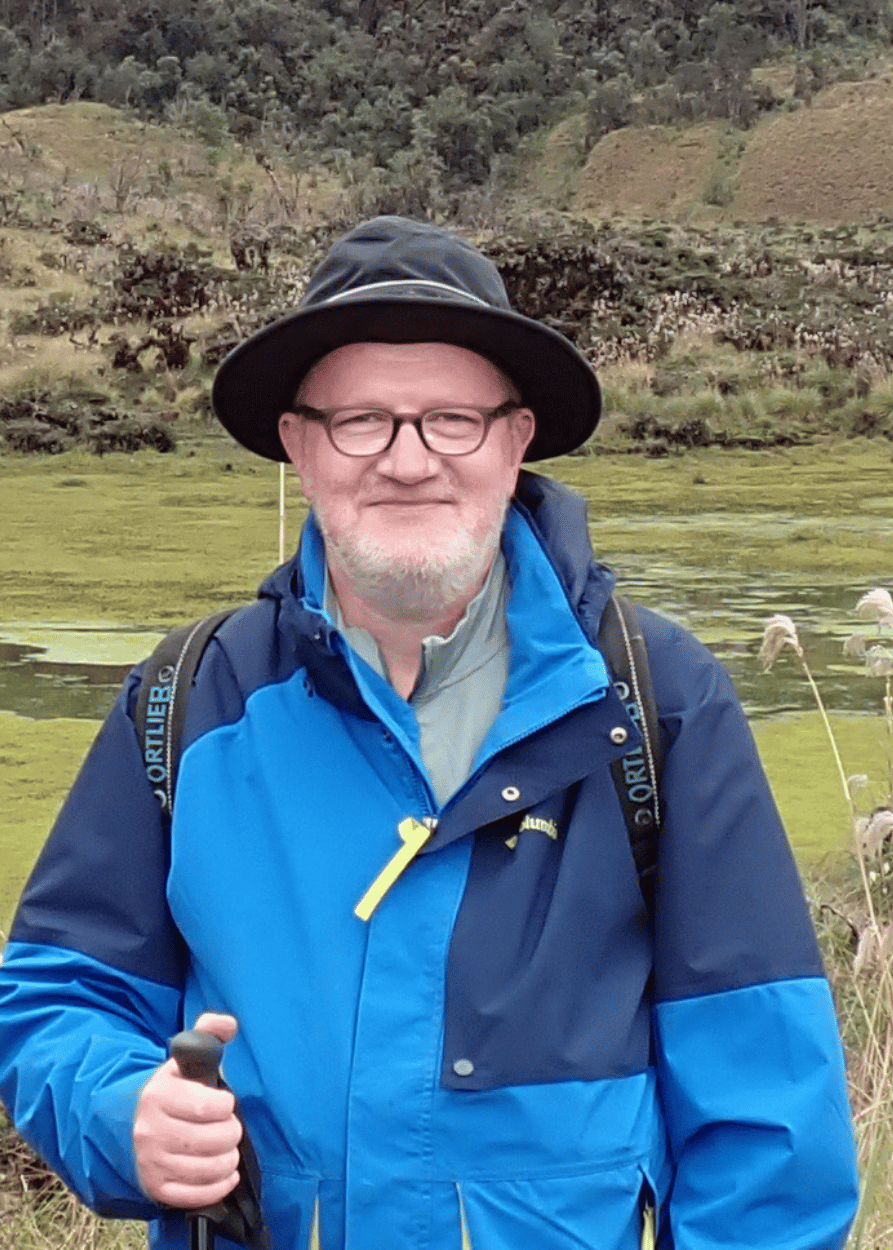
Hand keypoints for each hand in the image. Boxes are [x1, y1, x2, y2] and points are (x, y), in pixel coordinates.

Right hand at [133, 1013, 242, 1208]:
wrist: (129, 1123)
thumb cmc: (171, 1090)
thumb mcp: (183, 1059)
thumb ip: (208, 1033)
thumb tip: (229, 1024)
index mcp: (160, 1095)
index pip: (208, 1107)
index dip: (225, 1105)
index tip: (224, 1102)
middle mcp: (151, 1131)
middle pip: (211, 1140)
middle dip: (230, 1133)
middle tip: (230, 1127)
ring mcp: (152, 1162)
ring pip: (206, 1169)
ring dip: (227, 1160)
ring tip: (228, 1149)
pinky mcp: (156, 1188)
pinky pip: (195, 1195)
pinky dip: (218, 1186)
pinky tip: (226, 1174)